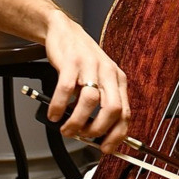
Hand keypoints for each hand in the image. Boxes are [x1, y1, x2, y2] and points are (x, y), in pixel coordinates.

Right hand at [40, 10, 129, 153]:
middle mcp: (107, 72)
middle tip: (83, 137)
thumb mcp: (99, 78)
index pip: (125, 113)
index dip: (116, 135)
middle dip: (97, 130)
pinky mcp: (71, 62)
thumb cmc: (81, 58)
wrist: (64, 31)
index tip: (105, 148)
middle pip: (112, 109)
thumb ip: (101, 101)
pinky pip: (66, 90)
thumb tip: (97, 134)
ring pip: (90, 101)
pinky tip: (53, 113)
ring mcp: (90, 66)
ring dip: (76, 122)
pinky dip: (58, 106)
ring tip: (66, 128)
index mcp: (117, 79)